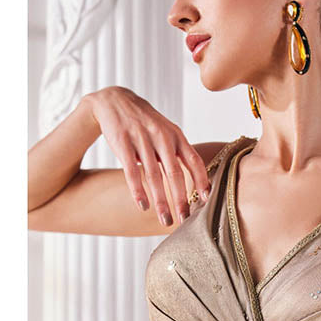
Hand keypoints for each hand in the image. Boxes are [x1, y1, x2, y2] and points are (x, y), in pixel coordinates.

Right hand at [85, 86, 209, 224]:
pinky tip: (143, 206)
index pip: (194, 160)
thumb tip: (195, 181)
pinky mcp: (123, 143)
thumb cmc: (145, 123)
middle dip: (181, 199)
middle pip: (175, 173)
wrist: (114, 101)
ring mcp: (142, 139)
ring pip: (154, 176)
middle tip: (185, 220)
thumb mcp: (166, 132)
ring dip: (160, 201)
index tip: (206, 200)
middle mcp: (162, 137)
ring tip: (165, 219)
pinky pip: (132, 172)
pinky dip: (138, 191)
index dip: (201, 180)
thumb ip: (179, 153)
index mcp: (176, 135)